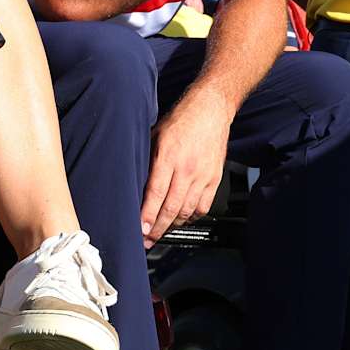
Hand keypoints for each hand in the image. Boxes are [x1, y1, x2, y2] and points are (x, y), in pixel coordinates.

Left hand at [139, 93, 232, 244]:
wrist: (211, 109)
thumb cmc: (181, 119)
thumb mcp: (154, 136)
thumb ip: (147, 161)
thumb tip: (133, 183)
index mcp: (168, 156)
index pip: (155, 194)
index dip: (147, 216)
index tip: (140, 231)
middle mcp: (187, 168)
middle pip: (171, 208)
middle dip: (157, 229)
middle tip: (146, 241)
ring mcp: (203, 175)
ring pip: (187, 211)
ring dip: (172, 226)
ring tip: (160, 233)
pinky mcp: (215, 179)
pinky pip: (203, 207)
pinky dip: (191, 217)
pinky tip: (181, 220)